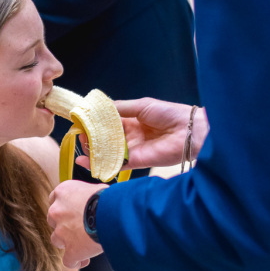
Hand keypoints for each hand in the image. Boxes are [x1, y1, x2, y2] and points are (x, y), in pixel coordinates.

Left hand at [47, 181, 104, 268]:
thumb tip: (93, 199)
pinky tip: (84, 261)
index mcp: (63, 192)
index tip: (73, 211)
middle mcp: (57, 211)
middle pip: (54, 221)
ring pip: (57, 240)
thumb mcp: (96, 188)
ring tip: (83, 244)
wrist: (114, 214)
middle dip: (65, 225)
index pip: (55, 199)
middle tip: (81, 227)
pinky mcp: (71, 251)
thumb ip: (87, 195)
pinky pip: (69, 260)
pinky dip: (76, 261)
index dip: (65, 207)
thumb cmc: (110, 198)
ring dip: (68, 242)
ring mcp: (62, 232)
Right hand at [78, 98, 207, 171]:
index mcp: (132, 120)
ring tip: (81, 146)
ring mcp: (132, 149)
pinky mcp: (135, 161)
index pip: (108, 122)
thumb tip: (98, 108)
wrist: (189, 131)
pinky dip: (99, 164)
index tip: (80, 121)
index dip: (95, 122)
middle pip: (105, 138)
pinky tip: (84, 161)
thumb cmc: (169, 114)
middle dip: (91, 137)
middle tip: (79, 135)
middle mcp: (130, 135)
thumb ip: (120, 108)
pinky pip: (114, 164)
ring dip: (92, 150)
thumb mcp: (142, 105)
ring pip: (107, 151)